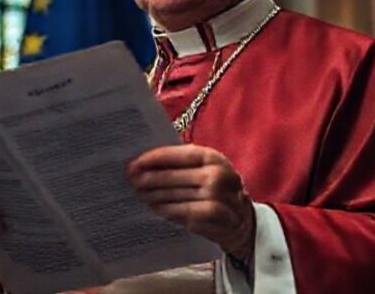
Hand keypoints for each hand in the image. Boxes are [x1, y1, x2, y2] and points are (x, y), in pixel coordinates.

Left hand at [126, 145, 254, 258]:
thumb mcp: (206, 169)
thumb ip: (181, 164)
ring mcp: (219, 197)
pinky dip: (167, 210)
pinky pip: (184, 212)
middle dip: (149, 179)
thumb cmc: (217, 189)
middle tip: (131, 180)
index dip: (154, 158)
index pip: (179, 154)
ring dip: (154, 196)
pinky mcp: (216, 218)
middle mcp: (219, 175)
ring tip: (139, 194)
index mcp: (214, 157)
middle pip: (174, 177)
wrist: (243, 219)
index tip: (134, 163)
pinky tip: (155, 208)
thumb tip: (145, 163)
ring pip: (176, 195)